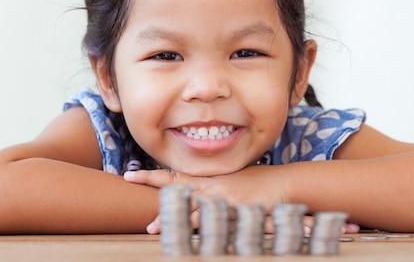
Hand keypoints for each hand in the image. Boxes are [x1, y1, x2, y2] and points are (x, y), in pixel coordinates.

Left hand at [123, 166, 359, 233]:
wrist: (283, 183)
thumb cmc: (255, 184)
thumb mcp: (230, 182)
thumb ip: (211, 187)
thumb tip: (192, 196)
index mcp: (208, 179)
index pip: (175, 176)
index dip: (152, 177)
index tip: (130, 176)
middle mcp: (212, 186)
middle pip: (178, 191)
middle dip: (157, 199)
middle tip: (140, 208)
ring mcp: (223, 198)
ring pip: (193, 209)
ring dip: (173, 220)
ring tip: (155, 230)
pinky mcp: (237, 210)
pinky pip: (216, 221)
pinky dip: (202, 228)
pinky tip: (190, 237)